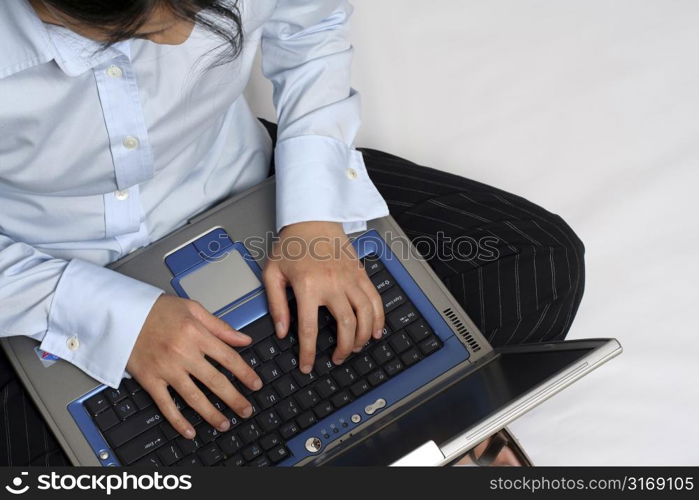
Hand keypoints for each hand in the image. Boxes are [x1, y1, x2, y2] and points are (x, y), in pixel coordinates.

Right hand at [126, 295, 262, 438]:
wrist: (121, 313)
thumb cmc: (157, 309)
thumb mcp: (193, 308)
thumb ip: (220, 326)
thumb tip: (244, 339)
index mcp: (196, 334)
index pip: (228, 358)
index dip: (245, 373)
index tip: (256, 384)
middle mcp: (183, 353)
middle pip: (215, 381)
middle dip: (234, 399)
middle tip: (246, 410)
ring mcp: (166, 369)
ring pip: (194, 397)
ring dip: (211, 414)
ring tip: (225, 424)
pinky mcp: (149, 379)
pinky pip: (165, 405)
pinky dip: (178, 421)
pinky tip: (190, 431)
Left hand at [263, 221, 384, 372]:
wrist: (313, 219)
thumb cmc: (291, 245)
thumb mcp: (272, 273)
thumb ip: (277, 305)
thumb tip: (282, 332)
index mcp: (308, 287)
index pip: (309, 329)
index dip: (308, 353)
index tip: (307, 366)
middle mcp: (333, 285)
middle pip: (346, 326)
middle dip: (344, 349)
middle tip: (337, 359)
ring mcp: (350, 279)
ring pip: (365, 316)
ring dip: (363, 337)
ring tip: (356, 349)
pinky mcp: (361, 274)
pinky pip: (375, 300)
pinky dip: (379, 318)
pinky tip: (376, 332)